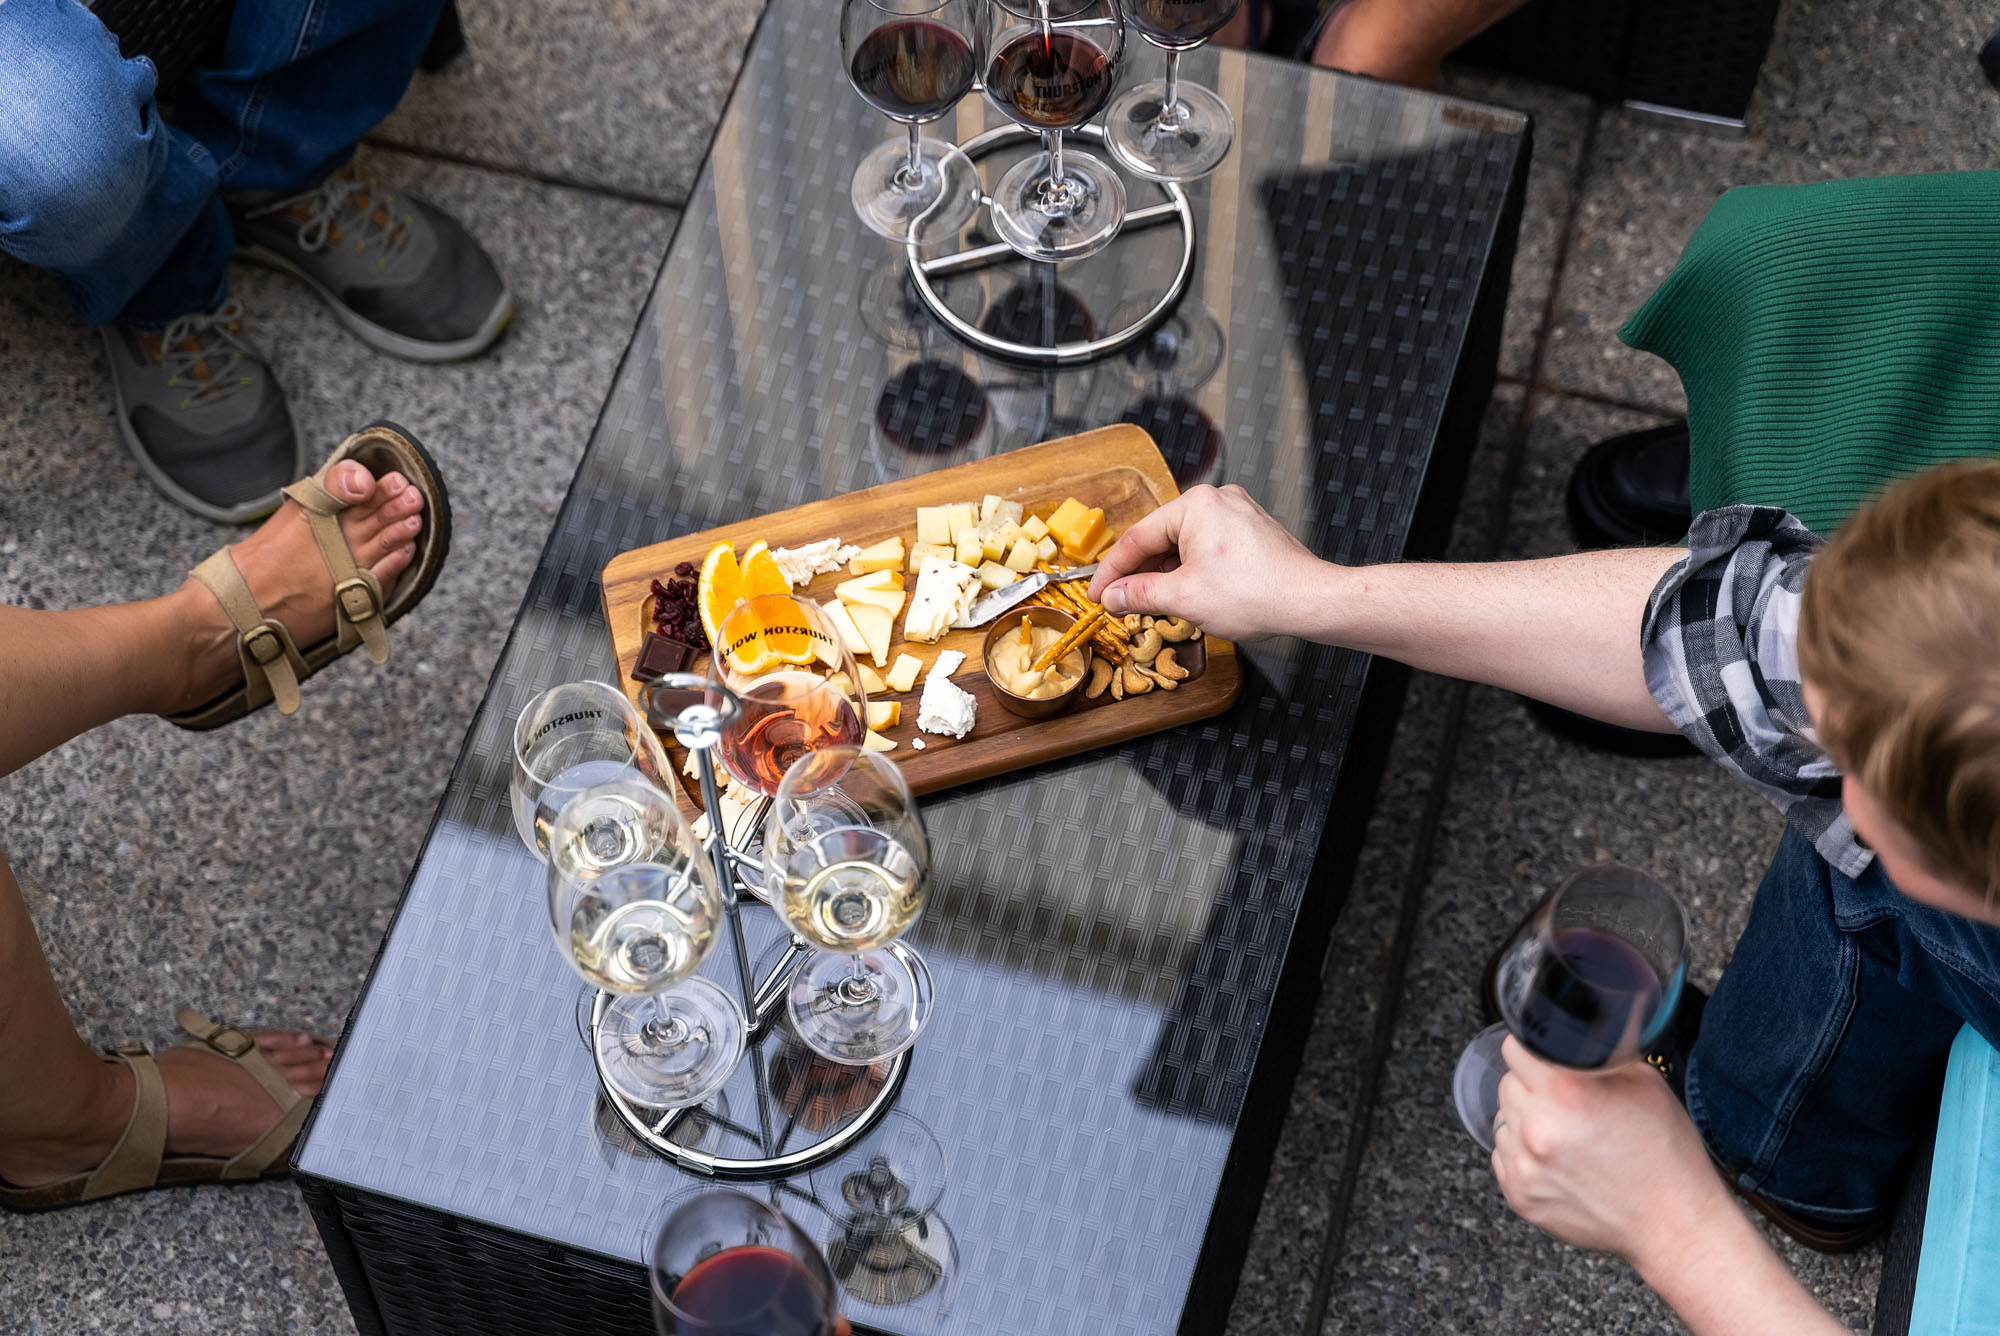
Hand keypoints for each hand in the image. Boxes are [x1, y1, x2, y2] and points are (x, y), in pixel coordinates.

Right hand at [1087, 485, 1327, 642]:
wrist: (1309, 601)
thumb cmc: (1257, 593)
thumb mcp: (1182, 598)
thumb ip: (1139, 594)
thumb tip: (1113, 595)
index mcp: (1195, 505)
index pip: (1138, 538)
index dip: (1111, 571)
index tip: (1097, 592)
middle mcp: (1217, 500)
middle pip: (1162, 538)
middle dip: (1141, 573)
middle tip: (1121, 601)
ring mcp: (1238, 513)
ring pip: (1185, 544)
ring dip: (1167, 573)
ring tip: (1154, 602)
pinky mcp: (1252, 531)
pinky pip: (1209, 547)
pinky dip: (1192, 569)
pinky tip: (1188, 593)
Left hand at [1490, 1036, 1729, 1267]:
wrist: (1672, 1222)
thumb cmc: (1664, 1154)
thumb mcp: (1643, 1083)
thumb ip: (1598, 1053)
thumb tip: (1576, 1031)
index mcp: (1564, 1094)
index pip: (1515, 1049)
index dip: (1533, 1049)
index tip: (1543, 1056)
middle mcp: (1537, 1129)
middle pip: (1507, 1084)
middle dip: (1533, 1086)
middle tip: (1568, 1102)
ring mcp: (1524, 1167)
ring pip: (1504, 1121)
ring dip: (1527, 1121)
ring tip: (1568, 1136)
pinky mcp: (1519, 1196)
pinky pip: (1504, 1157)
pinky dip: (1524, 1155)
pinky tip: (1560, 1161)